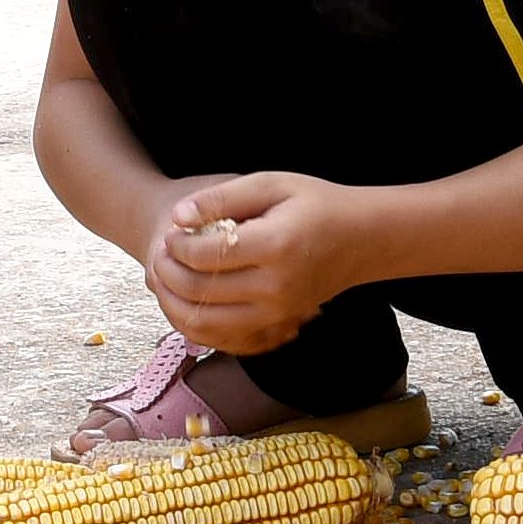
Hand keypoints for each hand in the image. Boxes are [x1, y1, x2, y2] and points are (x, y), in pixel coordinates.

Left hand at [145, 173, 363, 359]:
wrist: (361, 239)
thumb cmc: (315, 204)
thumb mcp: (271, 184)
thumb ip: (222, 198)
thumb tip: (178, 217)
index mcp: (275, 246)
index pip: (207, 256)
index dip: (177, 246)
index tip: (172, 232)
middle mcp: (276, 288)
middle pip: (201, 292)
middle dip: (169, 273)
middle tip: (162, 254)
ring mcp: (278, 314)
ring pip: (205, 323)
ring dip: (175, 303)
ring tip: (168, 278)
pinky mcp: (277, 327)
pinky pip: (223, 339)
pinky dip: (196, 325)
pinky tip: (188, 301)